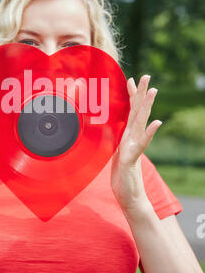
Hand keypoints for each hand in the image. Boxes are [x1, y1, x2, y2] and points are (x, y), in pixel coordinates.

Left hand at [110, 75, 161, 213]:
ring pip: (141, 124)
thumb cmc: (122, 177)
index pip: (130, 112)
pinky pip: (141, 144)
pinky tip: (157, 122)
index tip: (131, 79)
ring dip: (147, 106)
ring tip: (153, 91)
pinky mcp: (132, 159)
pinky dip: (149, 133)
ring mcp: (134, 148)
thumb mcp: (115, 156)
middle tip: (146, 75)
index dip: (131, 96)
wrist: (129, 197)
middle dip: (141, 93)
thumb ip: (118, 143)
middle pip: (137, 112)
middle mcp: (132, 139)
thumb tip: (117, 134)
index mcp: (127, 137)